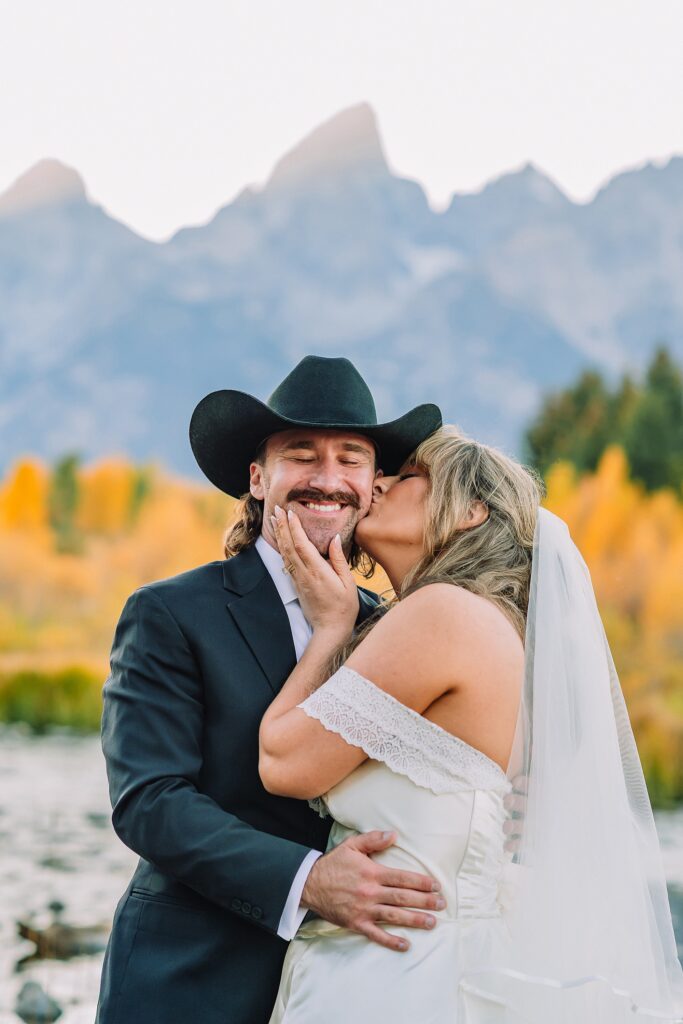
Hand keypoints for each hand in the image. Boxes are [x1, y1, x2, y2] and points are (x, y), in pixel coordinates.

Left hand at [271, 505, 358, 637]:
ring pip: (285, 553)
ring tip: (274, 519)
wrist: (329, 630)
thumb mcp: (348, 583)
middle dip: (282, 526)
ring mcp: (298, 580)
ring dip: (279, 535)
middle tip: (276, 509)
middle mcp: (304, 574)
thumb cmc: (343, 607)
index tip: (290, 513)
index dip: (294, 528)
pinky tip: (281, 539)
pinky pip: (286, 562)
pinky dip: (282, 547)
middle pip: (289, 546)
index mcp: (318, 572)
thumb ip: (339, 560)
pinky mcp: (296, 584)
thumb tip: (334, 538)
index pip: (302, 545)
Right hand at [301, 830, 445, 951]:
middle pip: (402, 897)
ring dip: (414, 919)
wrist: (309, 884)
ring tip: (432, 922)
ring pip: (394, 916)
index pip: (402, 878)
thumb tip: (394, 834)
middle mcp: (371, 892)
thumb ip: (373, 839)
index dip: (420, 882)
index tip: (435, 886)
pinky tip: (405, 944)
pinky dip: (391, 941)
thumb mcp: (352, 845)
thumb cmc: (333, 864)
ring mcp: (364, 909)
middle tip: (441, 905)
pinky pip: (376, 934)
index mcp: (372, 872)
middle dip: (424, 901)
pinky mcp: (356, 923)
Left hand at [503, 773, 526, 853]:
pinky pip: (524, 843)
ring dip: (516, 825)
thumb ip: (505, 784)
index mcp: (531, 794)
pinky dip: (516, 845)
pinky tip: (507, 846)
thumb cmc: (511, 803)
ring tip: (506, 826)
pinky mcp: (529, 841)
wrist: (530, 831)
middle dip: (518, 802)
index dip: (525, 784)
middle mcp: (534, 809)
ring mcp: (533, 826)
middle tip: (507, 802)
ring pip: (527, 824)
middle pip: (529, 804)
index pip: (532, 786)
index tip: (515, 783)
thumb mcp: (511, 791)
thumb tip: (483, 767)